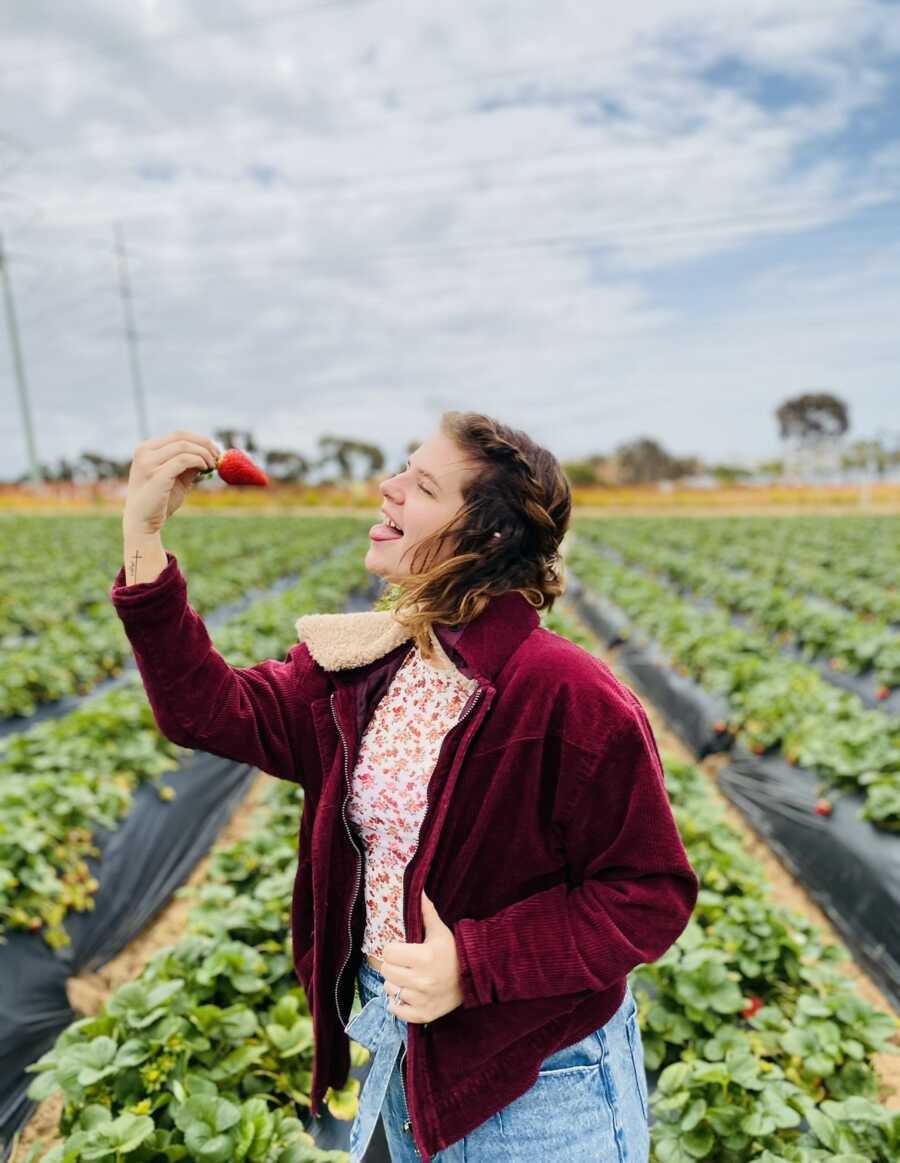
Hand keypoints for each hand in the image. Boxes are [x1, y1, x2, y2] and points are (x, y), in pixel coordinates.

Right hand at [123, 430, 220, 534]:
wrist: (143, 523)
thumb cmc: (160, 502)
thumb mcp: (176, 479)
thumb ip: (188, 465)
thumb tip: (208, 453)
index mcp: (146, 449)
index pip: (178, 435)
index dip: (200, 440)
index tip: (215, 450)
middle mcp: (144, 452)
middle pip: (181, 437)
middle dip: (205, 444)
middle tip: (218, 456)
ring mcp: (148, 463)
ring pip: (184, 447)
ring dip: (203, 453)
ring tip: (212, 465)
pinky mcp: (156, 475)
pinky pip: (183, 460)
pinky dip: (198, 461)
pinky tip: (204, 469)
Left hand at [380, 890, 462, 1023]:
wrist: (474, 979)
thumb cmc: (453, 952)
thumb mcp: (440, 931)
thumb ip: (426, 912)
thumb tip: (418, 890)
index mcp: (425, 957)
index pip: (388, 952)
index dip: (392, 949)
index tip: (400, 949)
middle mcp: (422, 980)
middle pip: (386, 971)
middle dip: (392, 965)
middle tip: (403, 963)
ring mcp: (422, 999)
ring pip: (390, 989)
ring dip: (395, 983)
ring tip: (407, 978)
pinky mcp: (424, 1015)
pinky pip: (396, 1010)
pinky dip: (398, 1003)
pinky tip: (408, 993)